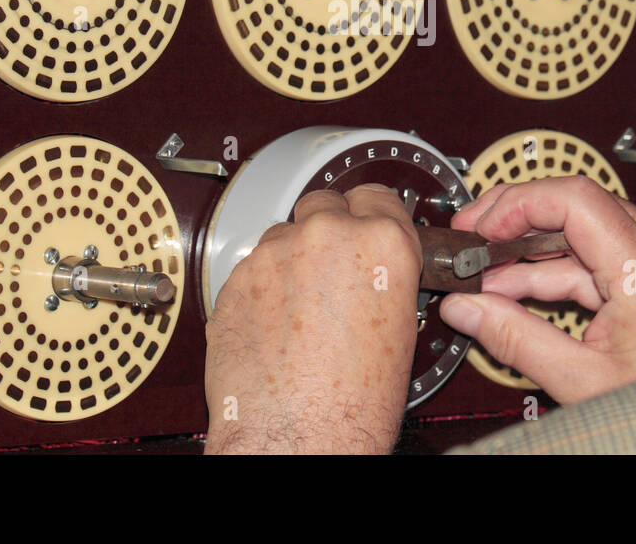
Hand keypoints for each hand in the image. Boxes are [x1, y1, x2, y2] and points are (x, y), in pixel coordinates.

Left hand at [204, 184, 421, 453]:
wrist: (296, 439)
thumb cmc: (352, 405)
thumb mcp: (400, 331)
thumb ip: (385, 280)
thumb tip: (373, 273)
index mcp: (382, 245)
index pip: (379, 196)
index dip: (373, 214)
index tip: (366, 225)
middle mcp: (327, 237)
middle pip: (325, 202)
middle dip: (328, 228)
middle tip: (332, 268)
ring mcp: (276, 253)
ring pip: (284, 234)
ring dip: (292, 259)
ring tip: (300, 309)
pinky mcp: (236, 277)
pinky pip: (252, 268)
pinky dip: (262, 287)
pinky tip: (273, 325)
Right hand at [439, 175, 635, 403]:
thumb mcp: (581, 380)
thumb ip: (515, 339)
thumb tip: (465, 309)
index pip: (576, 199)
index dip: (519, 203)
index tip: (482, 226)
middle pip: (580, 207)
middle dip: (519, 223)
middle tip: (475, 238)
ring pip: (591, 233)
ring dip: (536, 253)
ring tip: (489, 279)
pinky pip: (608, 258)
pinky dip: (565, 271)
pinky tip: (525, 290)